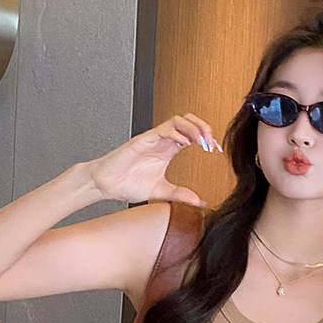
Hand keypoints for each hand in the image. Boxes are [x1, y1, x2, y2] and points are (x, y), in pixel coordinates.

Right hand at [84, 113, 222, 205]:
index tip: (217, 148)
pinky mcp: (142, 140)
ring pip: (177, 120)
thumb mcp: (161, 191)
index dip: (206, 139)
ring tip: (202, 140)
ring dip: (192, 128)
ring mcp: (152, 139)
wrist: (105, 185)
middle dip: (203, 127)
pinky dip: (175, 133)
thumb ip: (179, 194)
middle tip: (212, 141)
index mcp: (168, 150)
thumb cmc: (127, 184)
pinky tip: (183, 143)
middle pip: (187, 121)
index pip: (192, 135)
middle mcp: (162, 141)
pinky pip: (162, 130)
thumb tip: (198, 201)